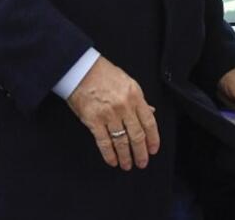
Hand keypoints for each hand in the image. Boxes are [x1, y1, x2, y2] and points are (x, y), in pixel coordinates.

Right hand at [67, 56, 159, 170]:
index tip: (153, 149)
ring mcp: (109, 114)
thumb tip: (151, 112)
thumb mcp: (127, 82)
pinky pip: (104, 142)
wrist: (81, 70)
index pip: (149, 122)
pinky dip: (109, 154)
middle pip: (137, 135)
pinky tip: (112, 161)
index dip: (153, 139)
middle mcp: (124, 106)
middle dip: (141, 152)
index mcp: (135, 95)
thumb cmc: (103, 74)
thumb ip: (139, 99)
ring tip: (127, 165)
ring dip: (126, 156)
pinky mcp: (93, 120)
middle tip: (142, 162)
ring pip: (121, 141)